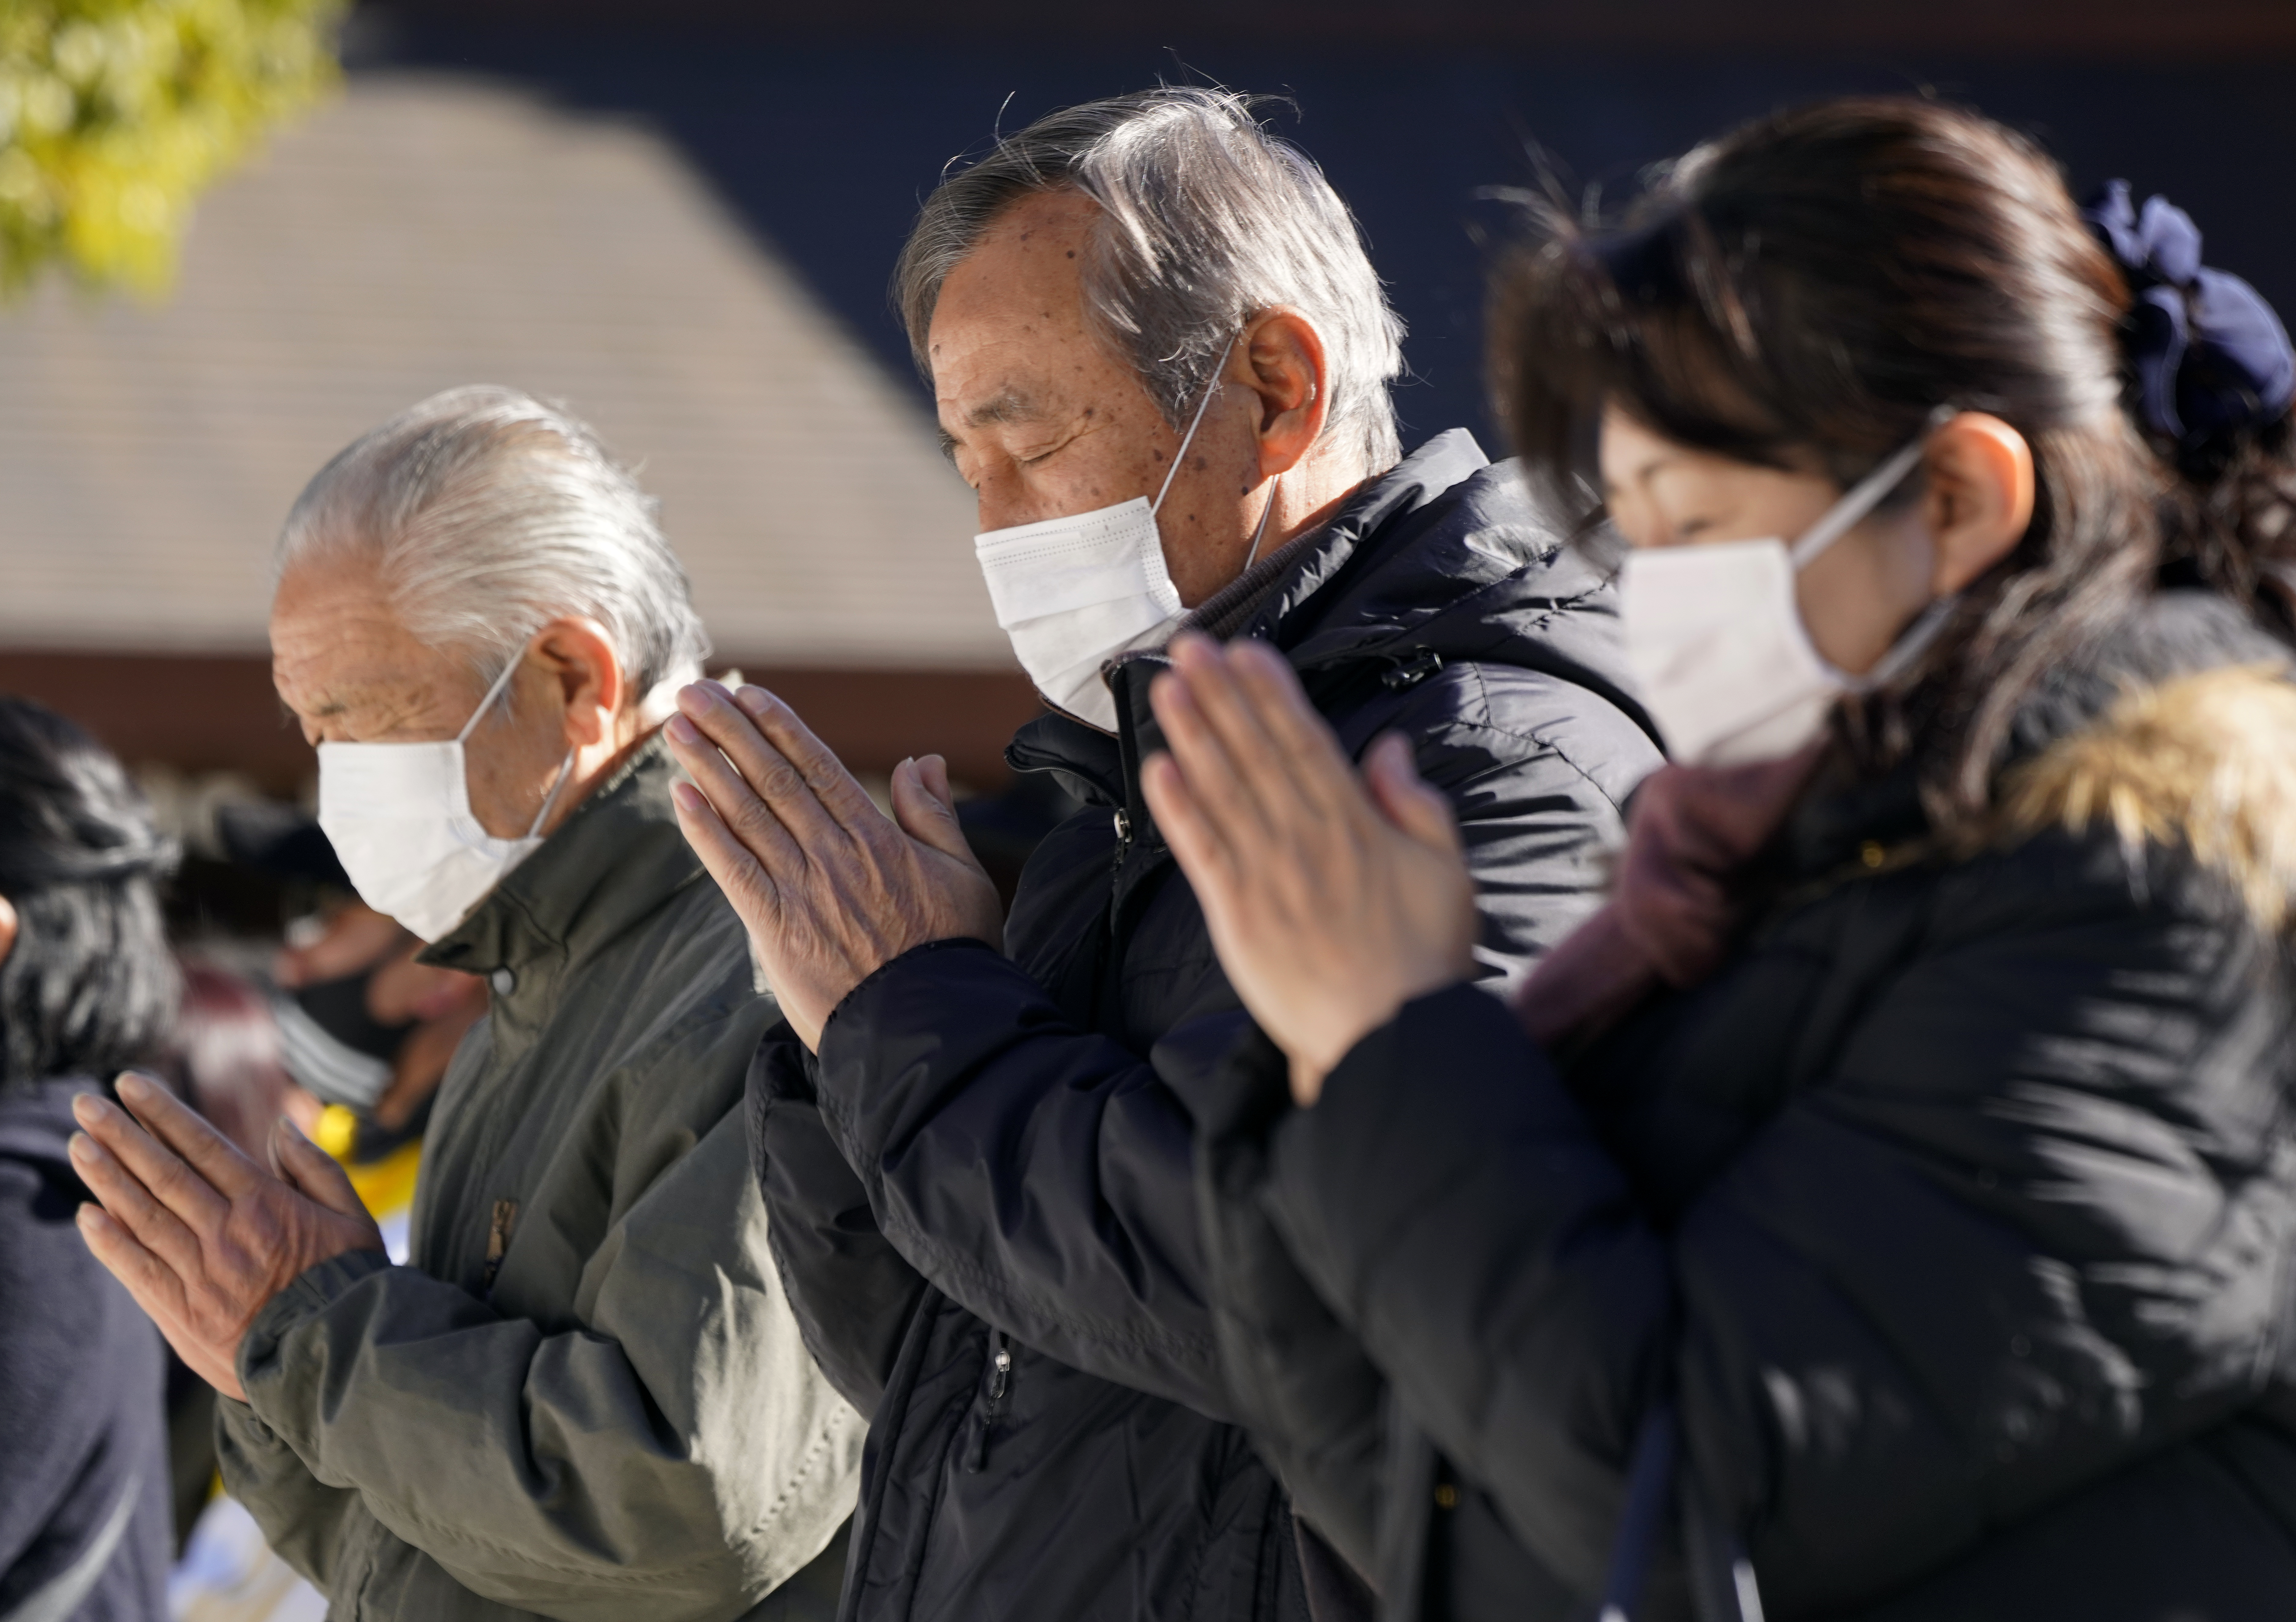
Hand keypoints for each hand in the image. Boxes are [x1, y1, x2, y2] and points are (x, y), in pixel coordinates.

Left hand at [70, 1072, 385, 1401]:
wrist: (338, 1354)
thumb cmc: (350, 1281)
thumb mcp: (352, 1216)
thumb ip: (317, 1168)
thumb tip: (279, 1127)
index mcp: (267, 1203)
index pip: (203, 1146)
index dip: (163, 1113)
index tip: (130, 1085)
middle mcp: (228, 1232)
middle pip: (164, 1173)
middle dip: (121, 1134)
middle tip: (86, 1104)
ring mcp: (203, 1272)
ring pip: (144, 1216)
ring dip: (106, 1178)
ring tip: (78, 1146)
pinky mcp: (185, 1312)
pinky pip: (139, 1270)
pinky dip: (110, 1243)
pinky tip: (87, 1216)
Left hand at [663, 681, 1003, 1049]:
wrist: (931, 1023)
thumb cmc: (953, 952)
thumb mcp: (963, 874)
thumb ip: (934, 815)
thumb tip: (922, 761)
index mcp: (877, 836)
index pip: (818, 767)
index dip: (780, 728)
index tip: (749, 696)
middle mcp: (834, 852)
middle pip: (773, 779)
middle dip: (731, 731)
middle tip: (695, 692)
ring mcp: (802, 888)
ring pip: (746, 814)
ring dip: (708, 767)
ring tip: (678, 728)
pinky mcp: (777, 928)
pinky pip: (733, 870)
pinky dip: (705, 832)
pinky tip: (680, 797)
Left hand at [1140, 634, 1475, 1105]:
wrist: (1393, 1037)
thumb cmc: (1425, 958)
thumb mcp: (1445, 871)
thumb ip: (1416, 804)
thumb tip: (1389, 747)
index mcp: (1357, 824)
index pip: (1305, 742)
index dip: (1270, 693)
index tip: (1244, 650)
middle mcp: (1307, 839)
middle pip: (1256, 753)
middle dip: (1220, 696)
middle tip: (1187, 646)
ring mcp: (1268, 875)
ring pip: (1223, 790)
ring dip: (1192, 734)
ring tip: (1164, 685)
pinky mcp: (1237, 916)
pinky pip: (1201, 852)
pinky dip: (1178, 809)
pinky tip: (1157, 768)